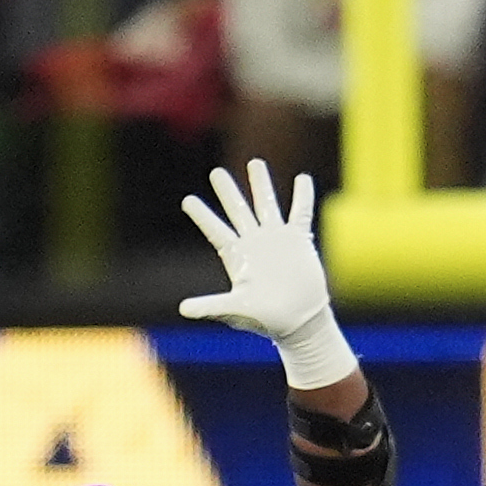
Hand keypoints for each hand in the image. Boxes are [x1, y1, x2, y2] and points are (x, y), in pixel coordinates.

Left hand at [177, 160, 354, 389]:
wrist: (300, 322)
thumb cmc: (266, 319)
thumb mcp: (236, 310)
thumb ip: (211, 306)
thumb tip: (183, 310)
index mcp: (237, 256)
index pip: (215, 230)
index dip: (201, 215)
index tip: (187, 201)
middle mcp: (254, 243)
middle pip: (238, 211)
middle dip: (227, 191)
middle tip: (216, 172)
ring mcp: (276, 240)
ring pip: (266, 205)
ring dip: (261, 184)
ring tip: (255, 163)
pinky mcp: (298, 241)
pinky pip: (300, 213)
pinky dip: (302, 196)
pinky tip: (302, 179)